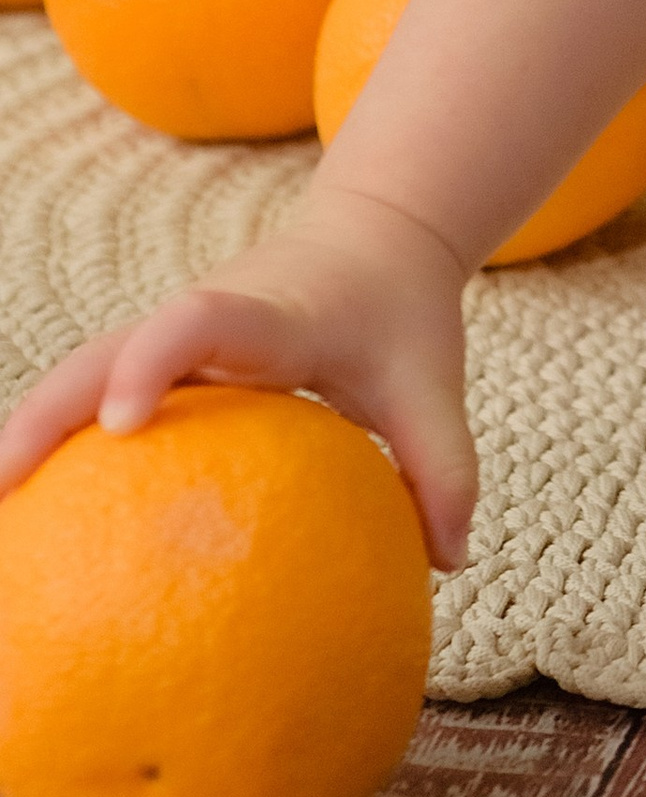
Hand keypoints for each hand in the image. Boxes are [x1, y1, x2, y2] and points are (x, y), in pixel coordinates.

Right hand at [0, 188, 475, 567]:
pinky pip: (100, 394)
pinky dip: (58, 441)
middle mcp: (210, 315)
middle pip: (110, 349)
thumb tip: (450, 563)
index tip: (123, 423)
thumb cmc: (400, 311)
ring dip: (32, 428)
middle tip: (1, 486)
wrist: (376, 233)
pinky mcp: (164, 353)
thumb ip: (445, 467)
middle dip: (51, 409)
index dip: (158, 359)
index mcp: (273, 313)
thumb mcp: (433, 379)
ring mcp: (177, 331)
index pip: (205, 320)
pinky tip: (28, 521)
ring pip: (86, 371)